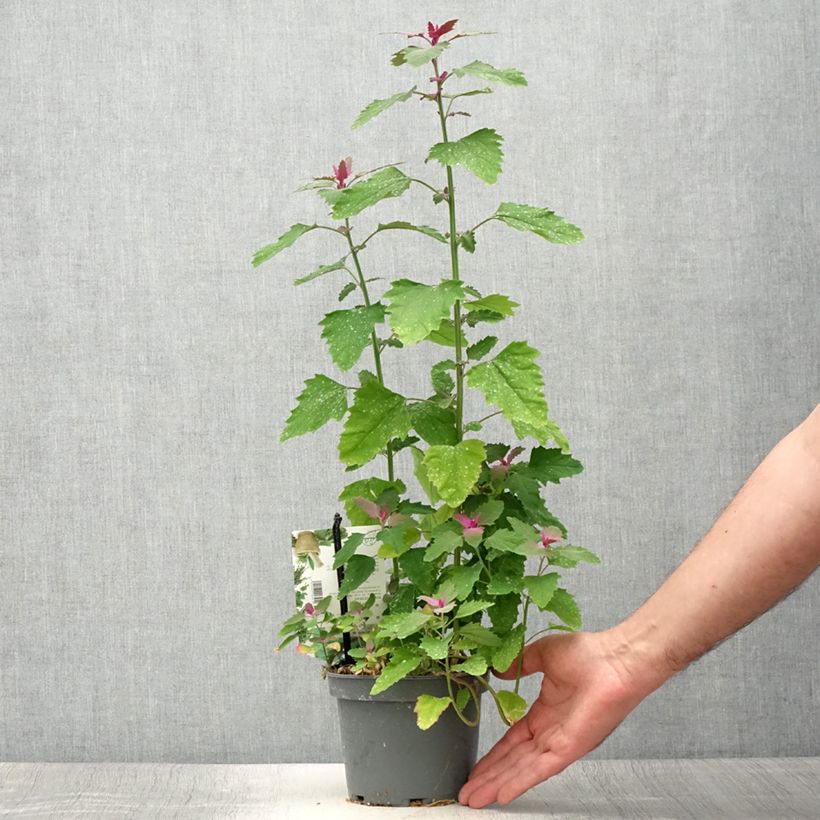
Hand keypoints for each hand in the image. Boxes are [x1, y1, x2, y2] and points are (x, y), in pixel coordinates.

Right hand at [458, 630, 647, 807]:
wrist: (616, 659)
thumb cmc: (589, 654)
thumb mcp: (543, 654)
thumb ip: (520, 664)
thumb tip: (498, 671)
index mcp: (546, 712)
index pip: (513, 741)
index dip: (494, 755)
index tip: (476, 768)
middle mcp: (552, 732)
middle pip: (513, 761)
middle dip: (489, 777)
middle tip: (467, 793)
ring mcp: (561, 743)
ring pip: (522, 769)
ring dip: (497, 784)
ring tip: (475, 799)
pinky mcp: (570, 747)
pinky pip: (540, 768)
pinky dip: (521, 781)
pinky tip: (503, 794)